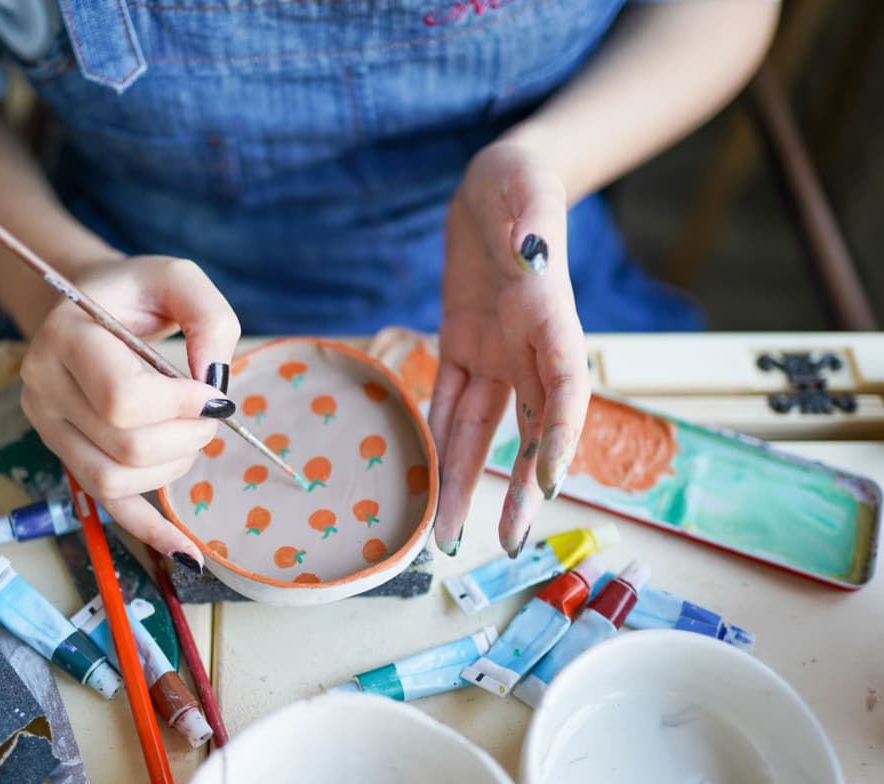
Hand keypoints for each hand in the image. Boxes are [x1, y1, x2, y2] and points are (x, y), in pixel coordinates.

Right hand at [20, 256, 240, 567]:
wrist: (85, 303)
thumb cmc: (134, 291)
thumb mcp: (176, 277)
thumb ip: (208, 316)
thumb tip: (215, 381)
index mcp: (65, 337)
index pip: (121, 398)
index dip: (181, 404)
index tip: (211, 391)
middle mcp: (44, 387)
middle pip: (124, 445)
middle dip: (187, 435)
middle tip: (211, 412)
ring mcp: (49, 427)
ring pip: (114, 480)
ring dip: (174, 466)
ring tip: (192, 434)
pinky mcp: (65, 454)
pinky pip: (104, 505)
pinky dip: (148, 531)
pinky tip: (187, 552)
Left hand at [429, 141, 589, 557]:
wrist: (496, 182)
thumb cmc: (521, 182)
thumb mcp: (527, 189)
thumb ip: (533, 223)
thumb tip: (533, 252)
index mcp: (552, 319)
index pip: (566, 390)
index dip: (559, 439)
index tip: (548, 485)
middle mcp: (529, 349)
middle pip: (528, 430)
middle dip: (516, 488)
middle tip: (507, 543)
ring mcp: (497, 352)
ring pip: (481, 429)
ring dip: (467, 482)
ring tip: (451, 536)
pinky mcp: (463, 345)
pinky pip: (448, 401)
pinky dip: (439, 440)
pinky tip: (430, 481)